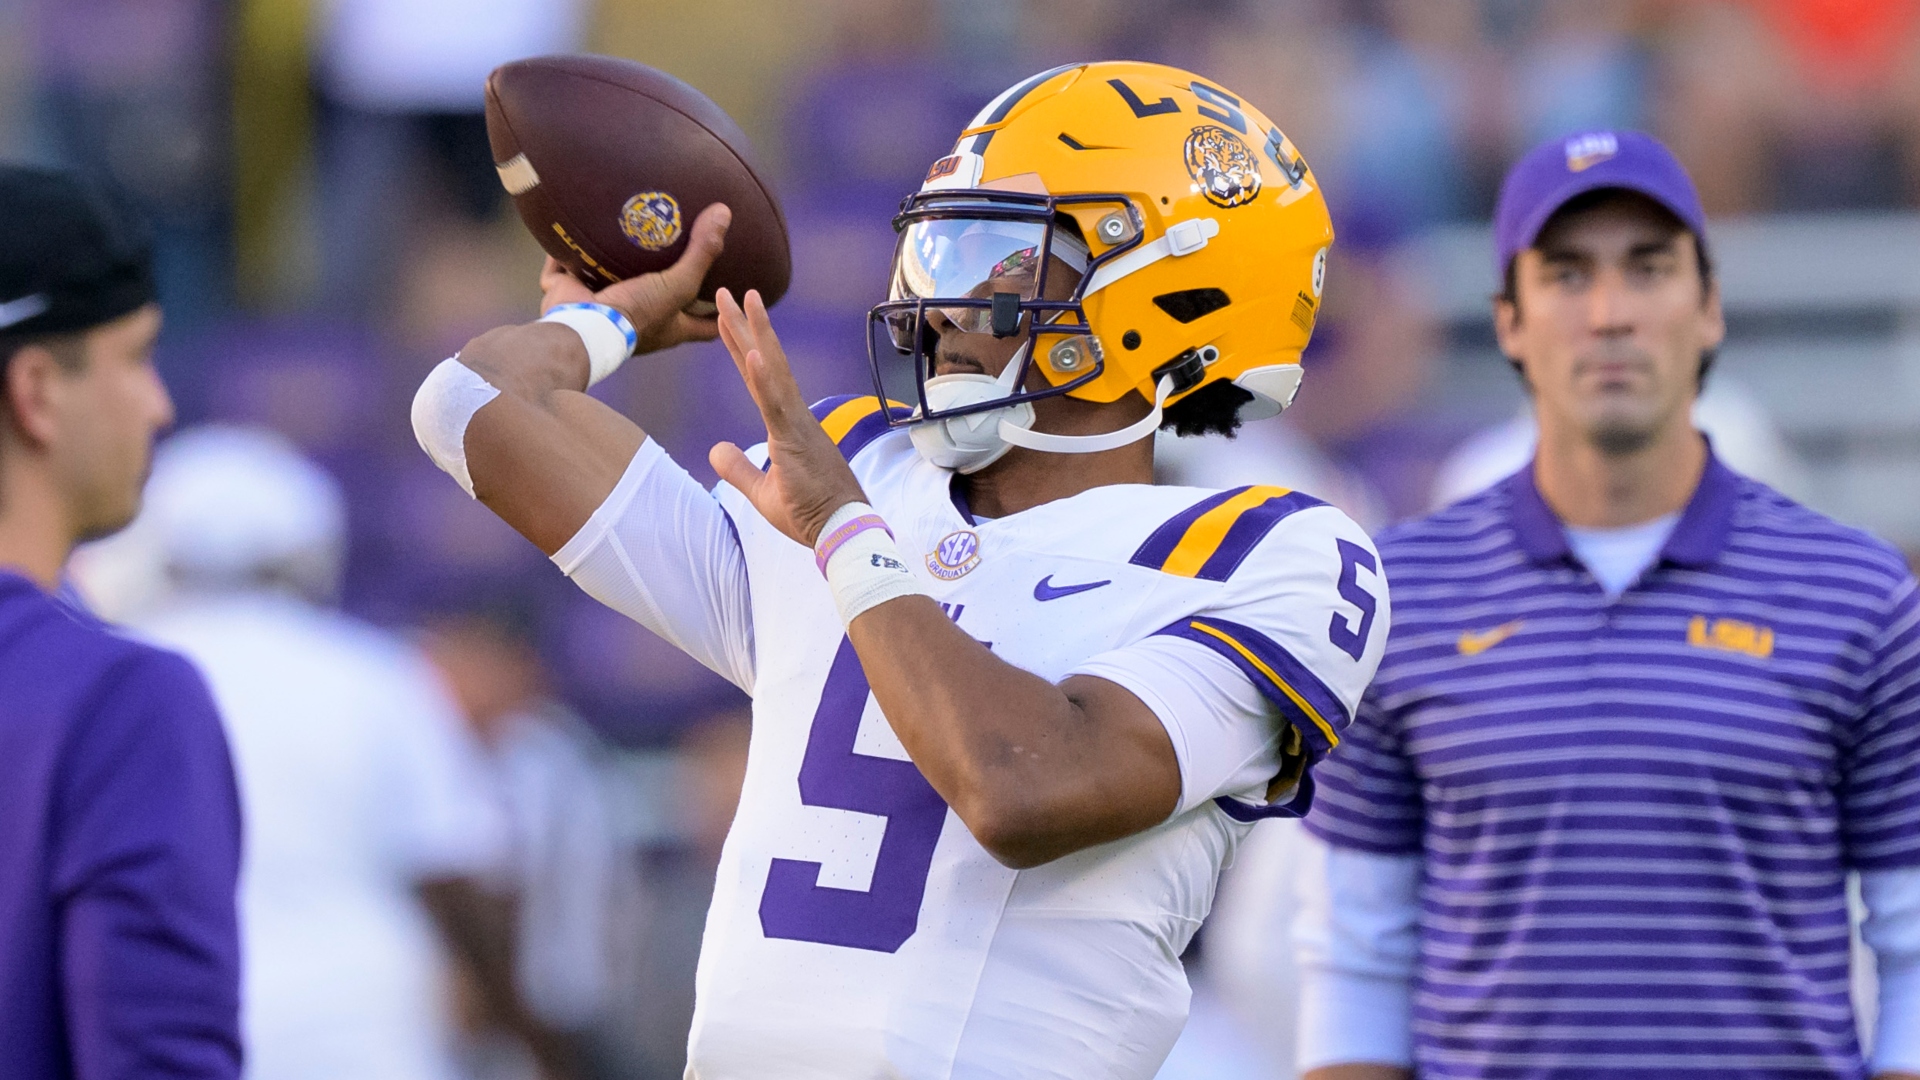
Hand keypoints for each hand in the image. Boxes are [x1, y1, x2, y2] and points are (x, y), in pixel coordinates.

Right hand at [537, 202, 731, 355]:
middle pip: (660, 304)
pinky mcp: (567, 294)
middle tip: (681, 260)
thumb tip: (725, 213)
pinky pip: (563, 270)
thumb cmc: (636, 314)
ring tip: (627, 239)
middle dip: (668, 287)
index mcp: (667, 328)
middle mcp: (637, 322)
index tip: (736, 302)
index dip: (722, 316)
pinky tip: (569, 229)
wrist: (582, 328)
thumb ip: (701, 253)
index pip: (705, 326)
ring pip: (612, 285)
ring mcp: (601, 309)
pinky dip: (563, 255)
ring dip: (616, 267)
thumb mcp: (677, 285)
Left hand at [708, 288, 867, 547]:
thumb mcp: (762, 491)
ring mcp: (797, 423)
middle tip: (728, 291)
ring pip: (772, 370)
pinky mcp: (796, 439)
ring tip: (744, 299)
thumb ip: (738, 468)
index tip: (728, 318)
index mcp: (785, 424)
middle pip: (763, 361)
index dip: (741, 346)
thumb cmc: (810, 512)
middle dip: (744, 325)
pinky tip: (751, 351)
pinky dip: (764, 377)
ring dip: (756, 333)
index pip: (757, 378)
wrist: (841, 529)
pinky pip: (776, 404)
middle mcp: (793, 415)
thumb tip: (716, 448)